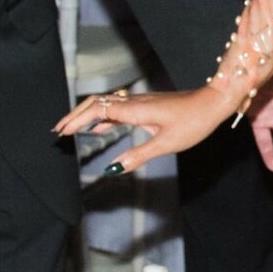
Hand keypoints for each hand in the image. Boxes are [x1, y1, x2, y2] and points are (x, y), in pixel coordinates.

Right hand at [53, 84, 239, 175]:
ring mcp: (141, 103)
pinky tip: (100, 130)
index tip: (61, 132)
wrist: (214, 102)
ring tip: (71, 129)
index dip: (76, 119)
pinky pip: (119, 109)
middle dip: (75, 115)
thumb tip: (113, 169)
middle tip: (58, 130)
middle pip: (97, 103)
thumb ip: (138, 156)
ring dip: (88, 115)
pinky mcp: (149, 106)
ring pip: (107, 105)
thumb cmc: (194, 121)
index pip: (97, 110)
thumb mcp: (166, 144)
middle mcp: (135, 103)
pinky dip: (104, 118)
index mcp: (135, 110)